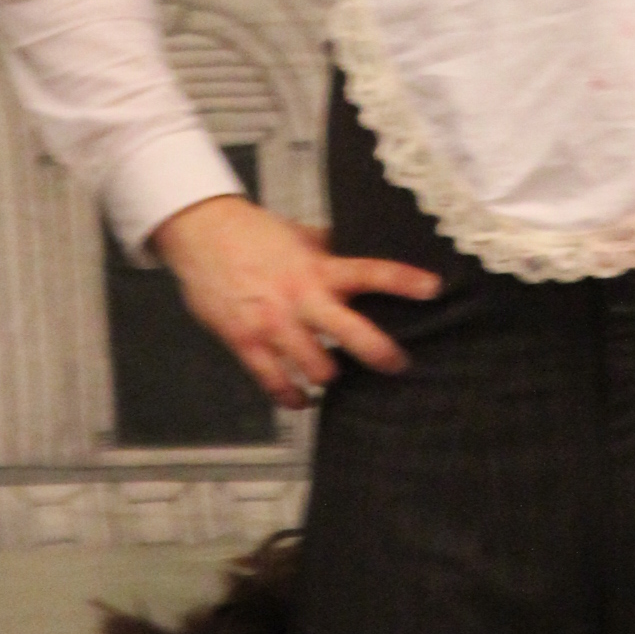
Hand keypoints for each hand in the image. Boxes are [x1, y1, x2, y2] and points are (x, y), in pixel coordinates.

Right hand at [150, 194, 442, 407]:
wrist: (200, 233)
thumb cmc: (252, 233)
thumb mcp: (297, 236)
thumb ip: (326, 249)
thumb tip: (352, 247)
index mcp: (318, 267)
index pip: (370, 272)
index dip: (404, 281)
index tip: (434, 289)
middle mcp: (301, 297)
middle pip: (350, 332)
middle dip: (378, 353)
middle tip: (398, 366)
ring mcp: (273, 323)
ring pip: (316, 367)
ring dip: (327, 377)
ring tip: (333, 379)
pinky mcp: (246, 341)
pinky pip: (274, 382)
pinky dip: (290, 397)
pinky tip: (300, 400)